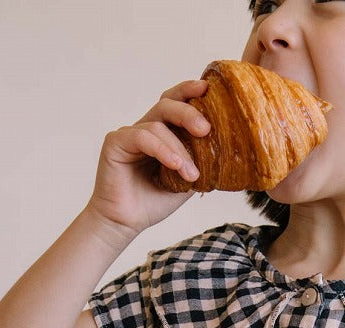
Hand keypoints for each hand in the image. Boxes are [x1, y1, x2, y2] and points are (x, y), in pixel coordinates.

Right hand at [87, 78, 211, 236]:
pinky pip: (142, 137)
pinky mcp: (115, 142)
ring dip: (179, 149)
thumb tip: (229, 153)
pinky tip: (175, 165)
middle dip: (188, 113)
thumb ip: (200, 163)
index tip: (208, 89)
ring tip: (190, 174)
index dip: (189, 92)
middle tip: (205, 129)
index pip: (175, 103)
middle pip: (167, 104)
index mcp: (161, 134)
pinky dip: (162, 149)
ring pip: (158, 125)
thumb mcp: (185, 182)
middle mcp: (145, 129)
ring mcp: (129, 133)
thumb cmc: (152, 202)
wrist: (126, 223)